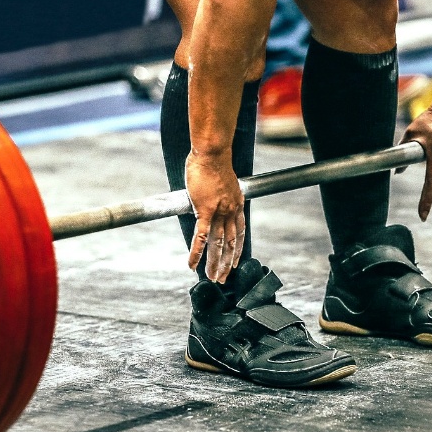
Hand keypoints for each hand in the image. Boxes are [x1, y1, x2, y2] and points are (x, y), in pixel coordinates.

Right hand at [185, 152, 245, 282]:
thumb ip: (218, 193)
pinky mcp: (205, 211)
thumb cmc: (214, 161)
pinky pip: (200, 236)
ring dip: (213, 262)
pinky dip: (196, 252)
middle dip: (226, 263)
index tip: (235, 262)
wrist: (212, 153)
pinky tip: (192, 264)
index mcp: (236, 205)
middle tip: (222, 277)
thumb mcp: (222, 181)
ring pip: (217, 244)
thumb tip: (209, 196)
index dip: (237, 249)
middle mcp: (231, 211)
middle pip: (230, 243)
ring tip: (210, 276)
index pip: (239, 233)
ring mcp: (219, 212)